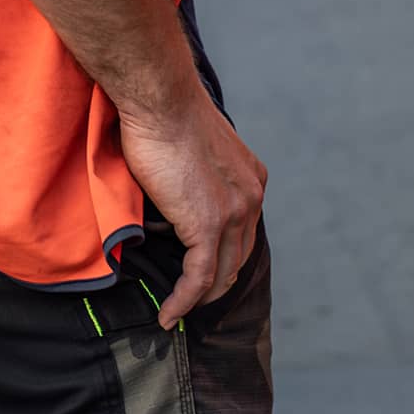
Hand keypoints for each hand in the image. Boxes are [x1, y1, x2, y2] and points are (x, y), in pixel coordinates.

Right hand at [118, 91, 266, 328]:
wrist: (162, 99)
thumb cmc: (167, 114)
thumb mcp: (196, 149)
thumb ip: (198, 178)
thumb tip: (175, 199)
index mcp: (251, 179)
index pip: (244, 233)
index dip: (224, 257)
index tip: (202, 274)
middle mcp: (251, 197)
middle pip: (237, 257)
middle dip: (215, 283)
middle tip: (188, 299)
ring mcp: (233, 213)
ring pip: (219, 273)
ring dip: (198, 298)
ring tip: (176, 311)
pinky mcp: (207, 225)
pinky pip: (198, 278)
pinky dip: (183, 301)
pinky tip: (167, 314)